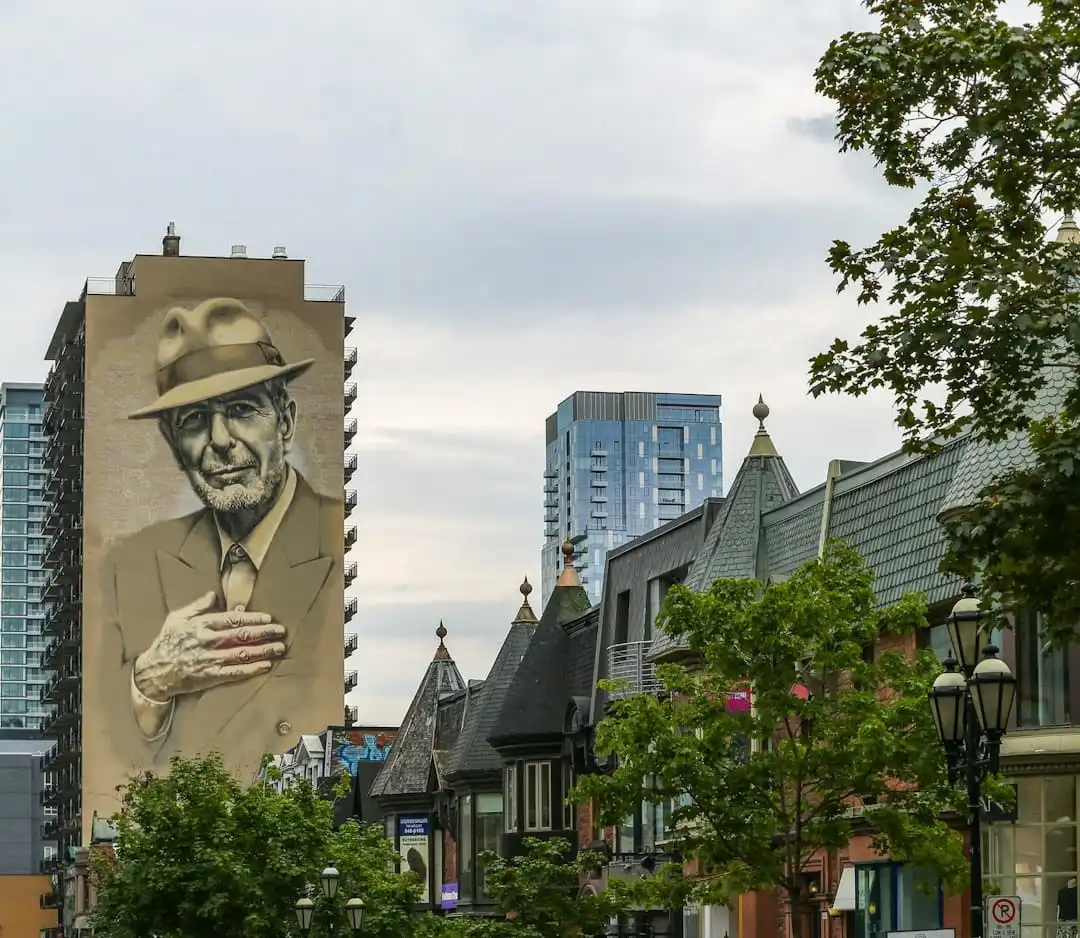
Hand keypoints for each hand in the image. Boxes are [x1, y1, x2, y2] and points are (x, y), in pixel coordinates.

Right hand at [133, 591, 285, 701]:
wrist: (153, 673)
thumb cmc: (166, 642)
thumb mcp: (176, 618)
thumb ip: (197, 606)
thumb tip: (213, 593)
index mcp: (201, 625)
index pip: (232, 619)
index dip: (253, 618)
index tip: (269, 618)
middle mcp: (208, 641)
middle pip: (242, 635)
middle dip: (264, 632)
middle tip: (281, 631)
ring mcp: (209, 660)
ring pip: (242, 653)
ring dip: (263, 650)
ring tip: (280, 647)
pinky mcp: (209, 676)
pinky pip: (235, 672)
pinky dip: (252, 669)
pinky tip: (266, 665)